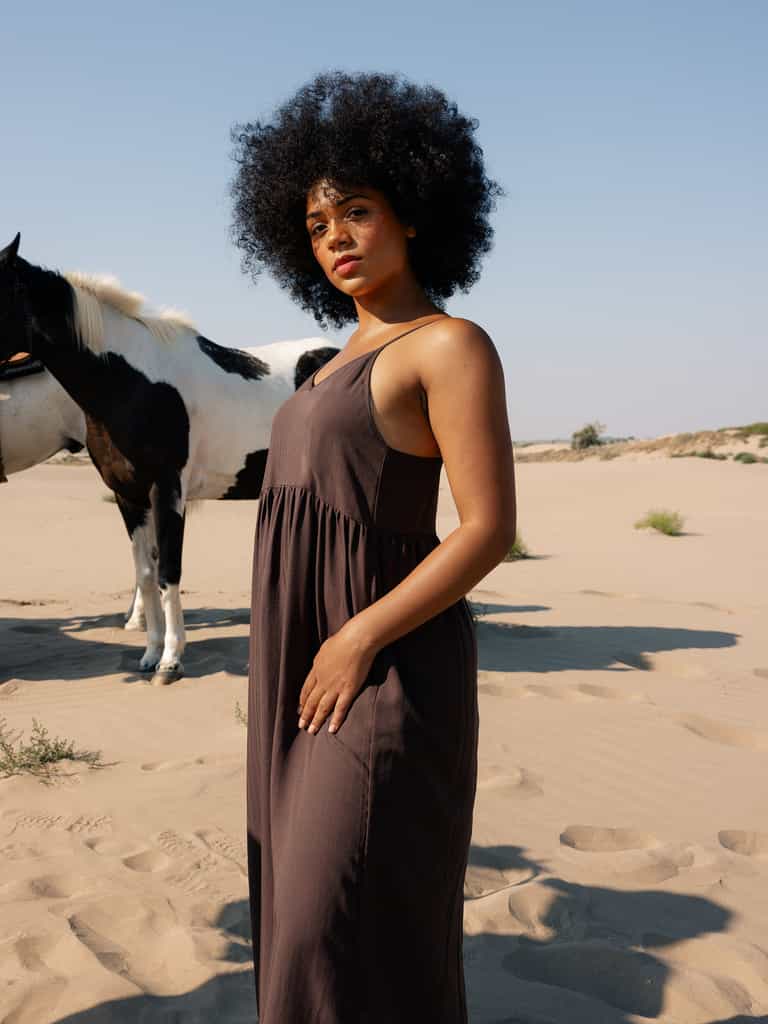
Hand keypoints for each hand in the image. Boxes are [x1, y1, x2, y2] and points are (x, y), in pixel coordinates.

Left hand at [298, 621, 376, 735]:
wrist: (356, 640)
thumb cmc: (343, 640)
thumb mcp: (325, 649)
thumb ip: (322, 660)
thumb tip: (321, 664)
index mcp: (316, 669)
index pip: (306, 689)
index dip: (303, 700)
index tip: (300, 709)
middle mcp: (323, 680)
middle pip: (311, 701)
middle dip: (306, 714)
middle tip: (302, 726)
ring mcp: (335, 687)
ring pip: (323, 708)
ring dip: (316, 720)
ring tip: (312, 731)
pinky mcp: (348, 690)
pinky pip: (340, 709)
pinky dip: (336, 720)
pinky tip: (332, 730)